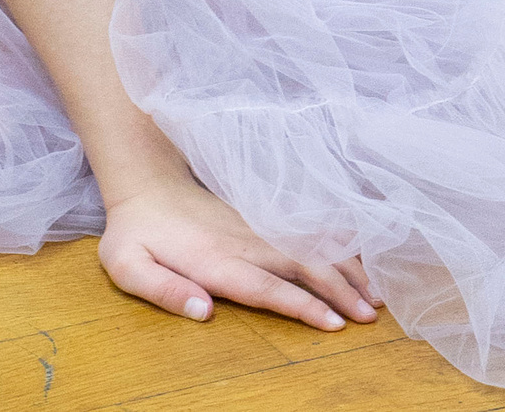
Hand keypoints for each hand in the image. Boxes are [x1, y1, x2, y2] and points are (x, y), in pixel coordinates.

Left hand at [97, 177, 380, 330]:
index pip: (267, 287)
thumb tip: (203, 313)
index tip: (334, 322)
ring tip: (376, 295)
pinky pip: (305, 233)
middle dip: (339, 291)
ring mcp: (256, 228)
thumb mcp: (128, 265)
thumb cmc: (136, 232)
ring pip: (310, 249)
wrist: (146, 182)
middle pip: (301, 267)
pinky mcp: (261, 219)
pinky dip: (335, 246)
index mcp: (216, 260)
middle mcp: (244, 243)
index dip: (302, 305)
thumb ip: (163, 290)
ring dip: (345, 270)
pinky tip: (361, 260)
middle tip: (370, 316)